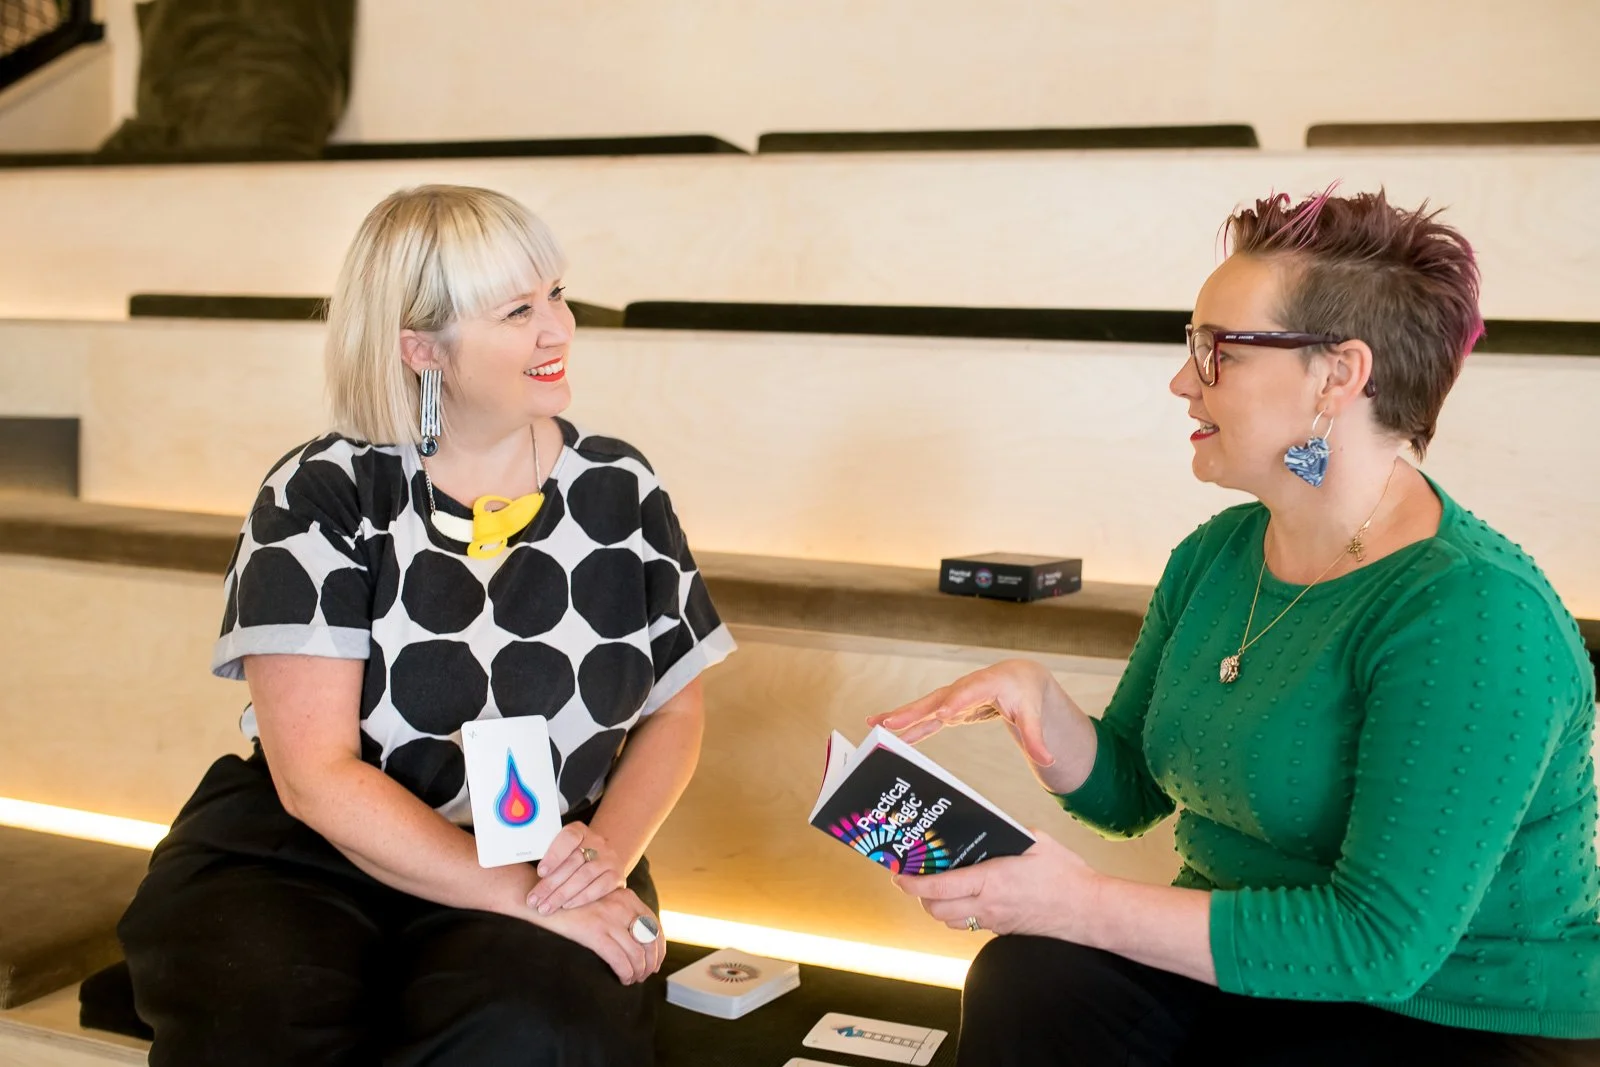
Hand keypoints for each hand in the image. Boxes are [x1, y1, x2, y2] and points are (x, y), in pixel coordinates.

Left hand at [528, 821, 624, 913]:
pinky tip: (567, 906)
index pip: (568, 838)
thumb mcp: (559, 850)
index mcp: (579, 830)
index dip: (554, 855)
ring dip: (562, 894)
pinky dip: (581, 898)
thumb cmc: (570, 858)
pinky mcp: (616, 876)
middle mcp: (597, 842)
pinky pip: (600, 888)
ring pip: (585, 876)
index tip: (540, 872)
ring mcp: (609, 858)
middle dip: (550, 884)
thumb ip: (543, 852)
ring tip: (545, 907)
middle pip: (573, 862)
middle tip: (534, 900)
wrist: (600, 861)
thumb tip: (515, 858)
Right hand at [541, 887, 665, 983]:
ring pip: (637, 954)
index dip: (659, 948)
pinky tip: (622, 978)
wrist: (547, 901)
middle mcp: (623, 906)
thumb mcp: (604, 900)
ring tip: (632, 979)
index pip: (654, 925)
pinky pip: (620, 960)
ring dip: (638, 972)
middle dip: (650, 963)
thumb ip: (622, 913)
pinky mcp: (595, 933)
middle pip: (649, 941)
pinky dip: (626, 973)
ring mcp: (609, 919)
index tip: (656, 963)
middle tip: (644, 975)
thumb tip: (641, 939)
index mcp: (628, 897)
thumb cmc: (575, 905)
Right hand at [868, 659, 1058, 766]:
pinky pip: (925, 718)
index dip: (957, 702)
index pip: (971, 692)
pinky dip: (907, 725)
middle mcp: (964, 688)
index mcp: (989, 684)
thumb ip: (1036, 738)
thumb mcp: (1034, 714)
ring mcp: (953, 698)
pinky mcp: (948, 709)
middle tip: (891, 721)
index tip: (943, 713)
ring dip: (900, 716)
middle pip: (936, 698)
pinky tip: (888, 735)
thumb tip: (1048, 762)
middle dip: (914, 710)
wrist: (1018, 677)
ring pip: (924, 707)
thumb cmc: (1027, 693)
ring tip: (874, 725)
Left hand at [893, 831, 1103, 940]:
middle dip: (919, 893)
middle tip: (914, 875)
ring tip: (937, 883)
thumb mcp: (1035, 840)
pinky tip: (966, 892)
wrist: (1089, 910)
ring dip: (937, 904)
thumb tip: (983, 824)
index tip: (898, 874)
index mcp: (991, 881)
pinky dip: (959, 910)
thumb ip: (1005, 832)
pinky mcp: (1003, 930)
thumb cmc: (1066, 874)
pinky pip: (969, 923)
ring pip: (949, 919)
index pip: (938, 887)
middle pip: (935, 908)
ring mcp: (994, 921)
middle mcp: (988, 906)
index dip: (912, 882)